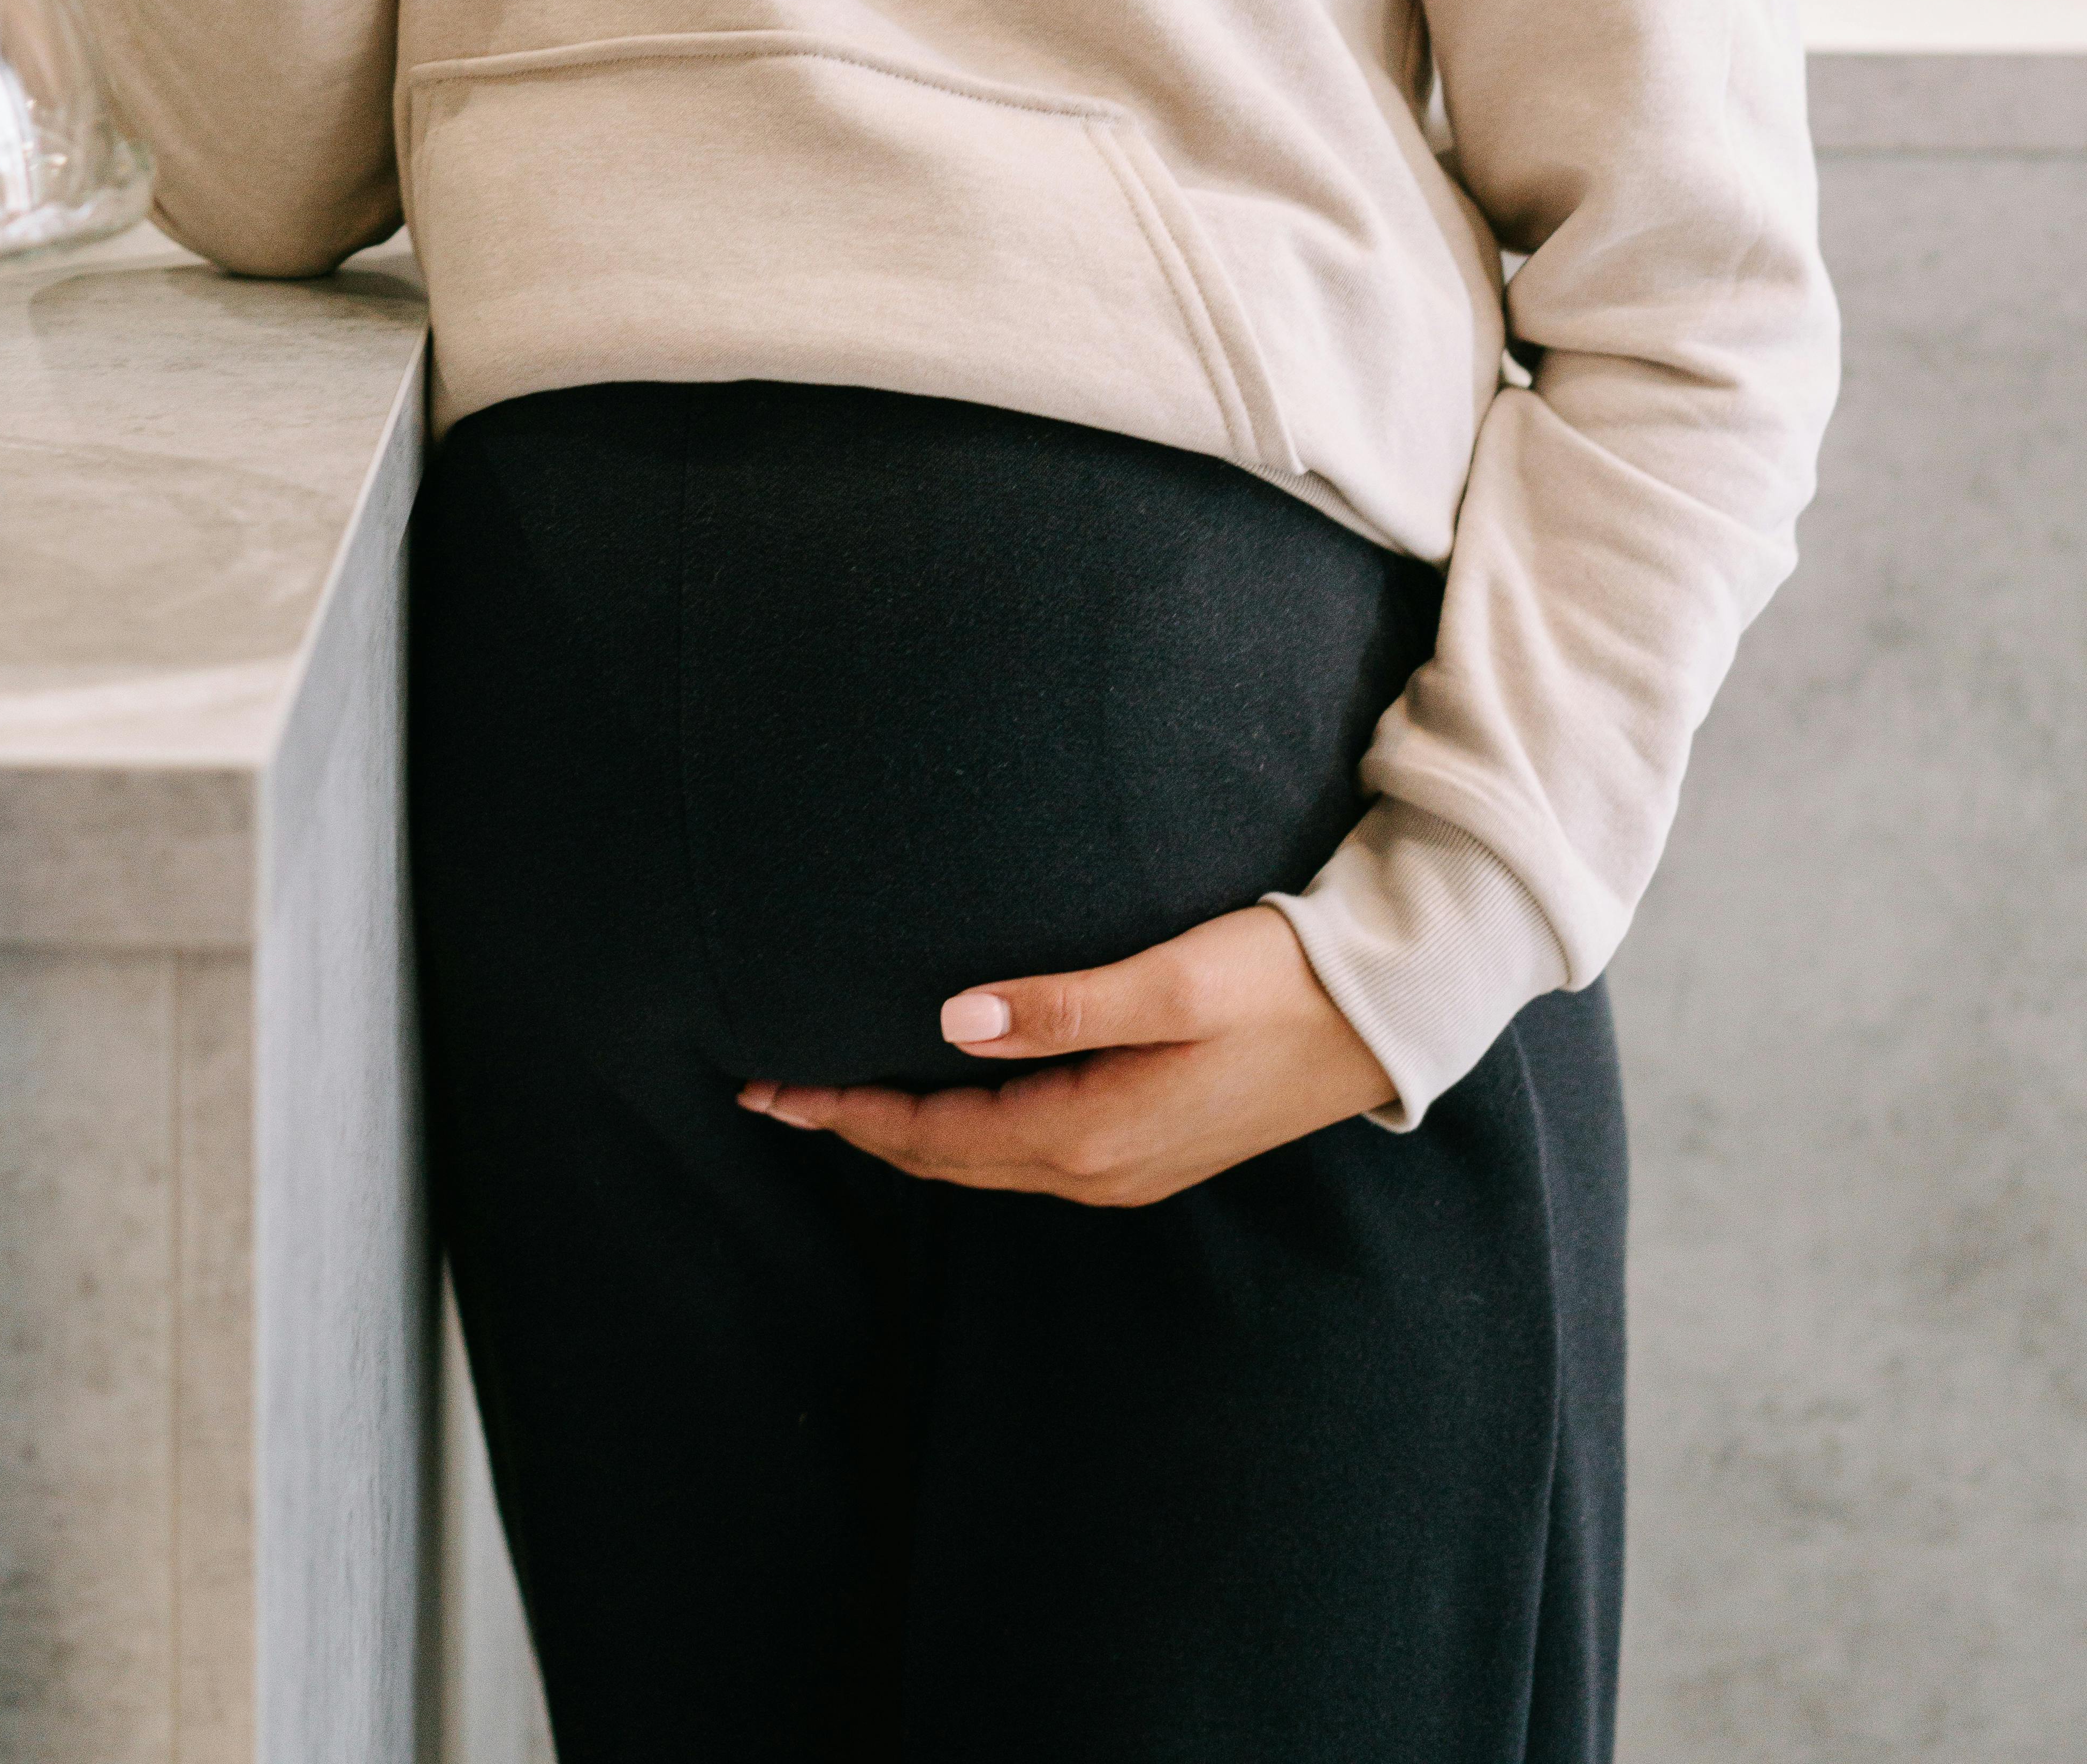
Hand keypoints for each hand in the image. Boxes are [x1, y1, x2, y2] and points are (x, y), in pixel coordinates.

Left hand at [739, 904, 1393, 1206]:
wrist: (1381, 1018)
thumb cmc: (1278, 983)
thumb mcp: (1169, 982)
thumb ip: (1060, 1006)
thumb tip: (951, 1020)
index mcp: (1092, 1134)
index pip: (936, 1134)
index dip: (849, 1112)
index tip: (771, 1089)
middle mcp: (1099, 1169)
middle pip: (947, 1158)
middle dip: (857, 1129)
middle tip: (773, 1096)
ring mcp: (1125, 1167)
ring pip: (983, 1159)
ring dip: (905, 1132)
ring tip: (835, 1098)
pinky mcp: (1146, 1144)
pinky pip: (1023, 1151)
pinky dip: (962, 1130)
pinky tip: (943, 1099)